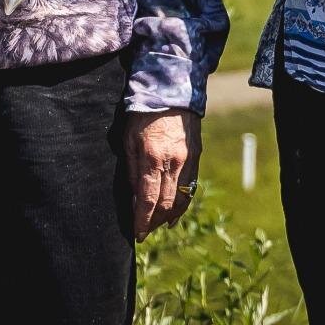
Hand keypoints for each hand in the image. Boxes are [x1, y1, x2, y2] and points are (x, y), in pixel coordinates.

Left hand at [125, 110, 199, 238]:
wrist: (171, 90)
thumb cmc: (142, 114)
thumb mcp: (128, 139)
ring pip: (182, 198)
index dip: (142, 220)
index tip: (137, 234)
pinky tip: (175, 213)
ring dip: (169, 216)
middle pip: (166, 203)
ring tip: (158, 226)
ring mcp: (188, 160)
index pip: (147, 199)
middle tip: (144, 231)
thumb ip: (131, 169)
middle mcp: (173, 162)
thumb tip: (134, 197)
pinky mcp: (196, 156)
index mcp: (152, 158)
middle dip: (154, 222)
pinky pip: (191, 187)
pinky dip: (183, 203)